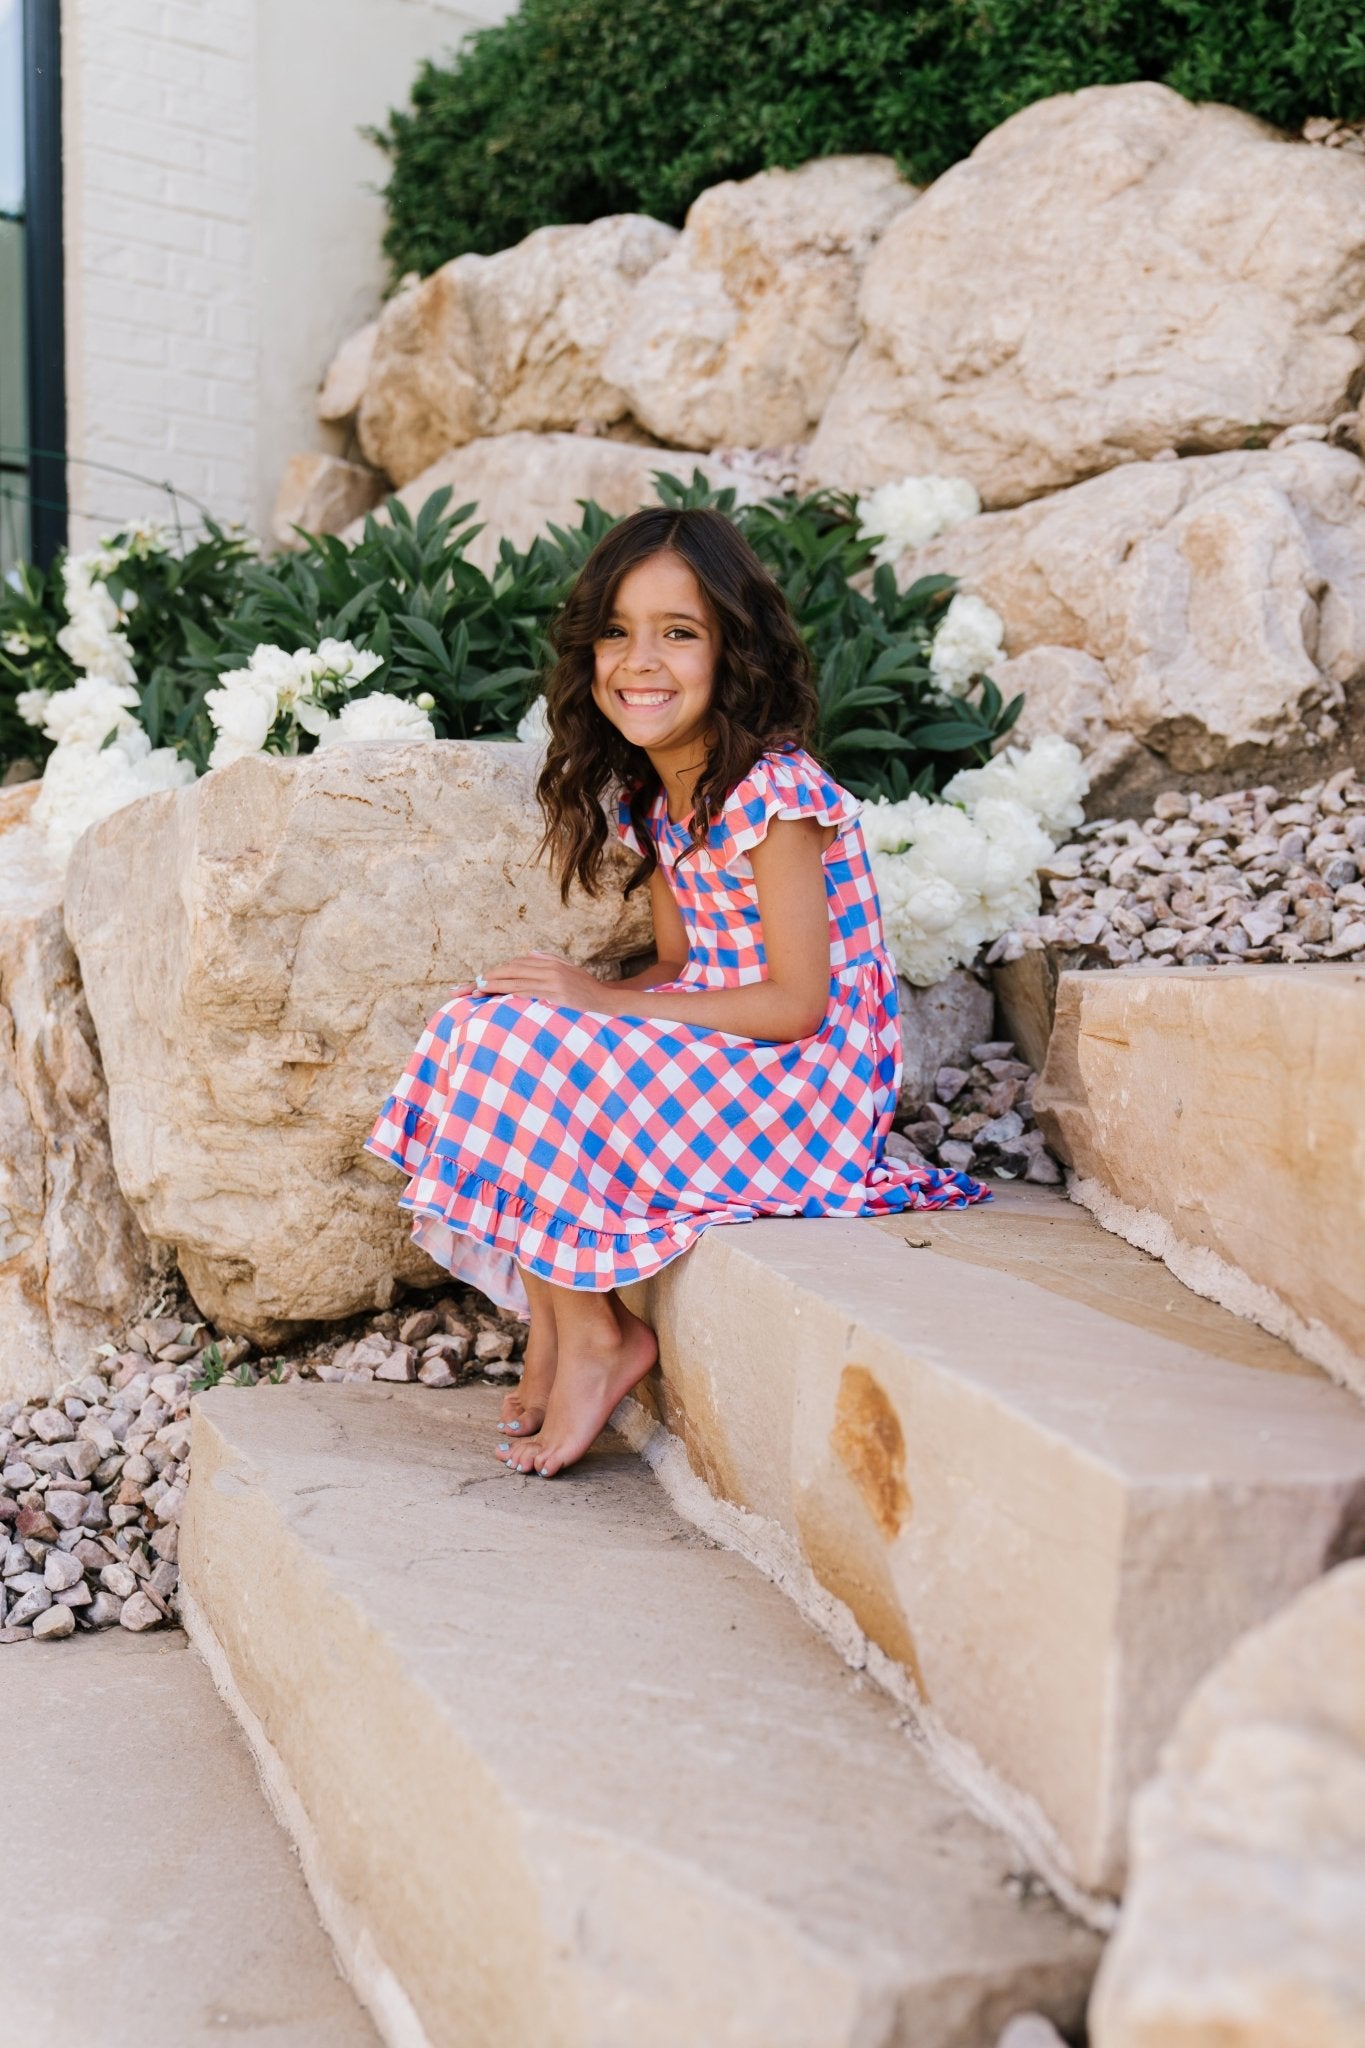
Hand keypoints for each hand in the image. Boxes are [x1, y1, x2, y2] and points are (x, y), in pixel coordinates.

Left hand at [476, 952, 607, 1008]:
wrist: (608, 1002)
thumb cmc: (588, 988)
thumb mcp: (569, 969)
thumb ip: (549, 959)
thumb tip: (530, 953)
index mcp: (551, 963)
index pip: (518, 964)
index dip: (498, 971)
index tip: (482, 978)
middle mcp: (550, 970)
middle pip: (513, 970)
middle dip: (490, 977)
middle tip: (472, 984)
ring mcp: (553, 982)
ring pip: (517, 981)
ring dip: (495, 986)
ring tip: (477, 990)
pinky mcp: (557, 996)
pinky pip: (529, 993)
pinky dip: (512, 994)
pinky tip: (499, 998)